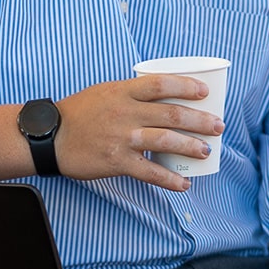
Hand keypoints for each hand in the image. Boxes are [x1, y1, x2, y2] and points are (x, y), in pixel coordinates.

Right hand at [53, 75, 224, 192]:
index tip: (205, 93)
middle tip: (218, 126)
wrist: (49, 137)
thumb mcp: (105, 92)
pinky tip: (184, 183)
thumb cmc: (79, 113)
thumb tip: (167, 96)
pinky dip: (170, 179)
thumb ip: (133, 93)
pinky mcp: (116, 161)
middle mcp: (125, 113)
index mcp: (123, 91)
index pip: (161, 84)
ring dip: (191, 146)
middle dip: (200, 121)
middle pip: (172, 114)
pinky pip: (149, 172)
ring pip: (165, 140)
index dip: (186, 87)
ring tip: (206, 151)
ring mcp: (122, 138)